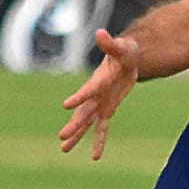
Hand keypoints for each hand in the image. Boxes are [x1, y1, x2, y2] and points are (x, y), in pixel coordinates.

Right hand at [58, 28, 141, 159]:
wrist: (126, 60)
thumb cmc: (124, 52)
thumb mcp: (123, 48)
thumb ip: (112, 44)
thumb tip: (102, 33)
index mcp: (99, 81)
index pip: (88, 90)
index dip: (79, 97)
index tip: (67, 105)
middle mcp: (95, 95)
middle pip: (83, 112)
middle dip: (74, 125)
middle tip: (62, 137)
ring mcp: (100, 104)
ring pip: (87, 123)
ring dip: (77, 136)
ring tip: (64, 149)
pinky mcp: (107, 110)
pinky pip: (102, 128)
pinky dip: (99, 141)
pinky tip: (95, 156)